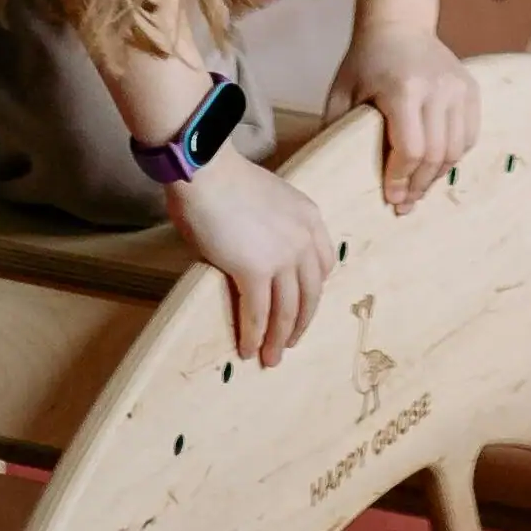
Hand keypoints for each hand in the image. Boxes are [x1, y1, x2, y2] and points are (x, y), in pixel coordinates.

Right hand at [161, 152, 329, 364]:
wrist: (206, 171)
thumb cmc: (223, 179)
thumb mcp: (268, 198)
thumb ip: (273, 227)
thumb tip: (256, 253)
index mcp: (310, 218)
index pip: (324, 264)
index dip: (313, 290)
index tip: (303, 306)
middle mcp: (304, 240)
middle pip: (310, 293)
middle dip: (300, 323)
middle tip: (289, 343)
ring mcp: (282, 257)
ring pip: (287, 310)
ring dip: (278, 338)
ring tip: (270, 359)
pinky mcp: (255, 270)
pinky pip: (258, 312)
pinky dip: (254, 334)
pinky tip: (248, 349)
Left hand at [330, 25, 480, 213]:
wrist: (398, 25)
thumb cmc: (365, 62)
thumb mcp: (342, 93)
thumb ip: (340, 132)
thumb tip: (337, 176)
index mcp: (404, 89)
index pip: (410, 148)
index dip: (401, 179)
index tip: (391, 198)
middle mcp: (437, 88)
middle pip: (436, 154)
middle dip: (420, 185)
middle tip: (405, 203)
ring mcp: (458, 88)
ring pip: (457, 149)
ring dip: (438, 175)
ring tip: (419, 187)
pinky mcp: (471, 89)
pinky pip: (469, 135)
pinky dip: (454, 156)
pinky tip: (435, 164)